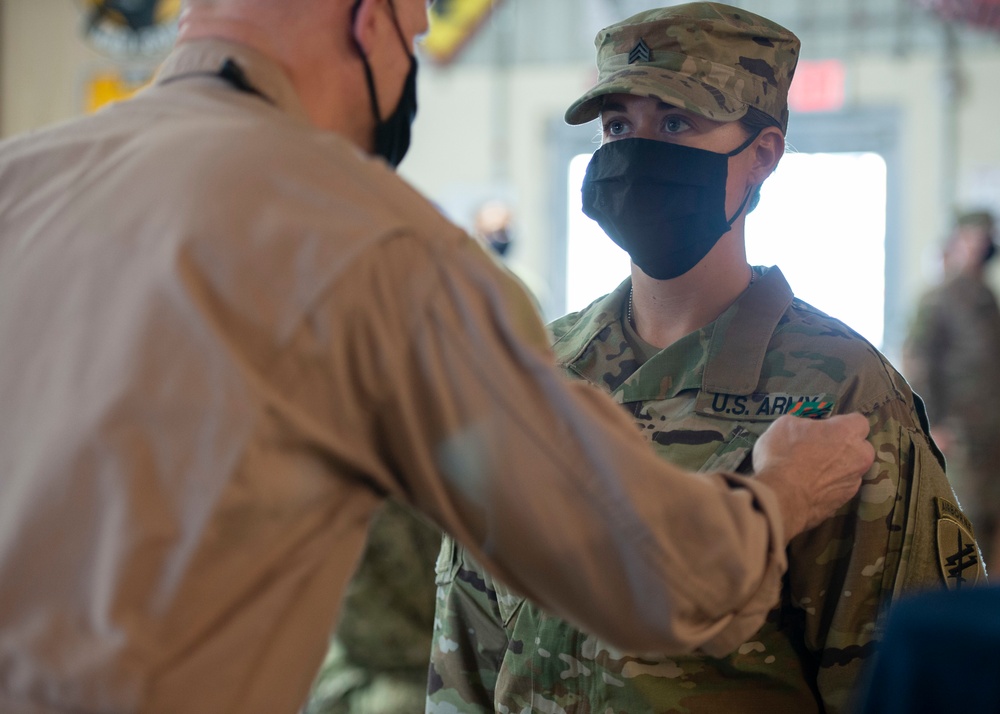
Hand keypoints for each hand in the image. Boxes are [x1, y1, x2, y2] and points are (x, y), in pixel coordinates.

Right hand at [752, 413, 873, 539]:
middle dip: (845, 448)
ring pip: (850, 471)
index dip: (841, 424)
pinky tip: (808, 488)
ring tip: (810, 473)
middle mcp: (859, 457)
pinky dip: (827, 487)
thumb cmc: (782, 454)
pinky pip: (838, 489)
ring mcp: (853, 482)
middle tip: (819, 449)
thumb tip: (806, 430)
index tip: (825, 428)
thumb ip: (805, 425)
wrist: (779, 498)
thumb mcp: (785, 425)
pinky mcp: (843, 502)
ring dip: (836, 469)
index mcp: (847, 432)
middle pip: (860, 448)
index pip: (859, 421)